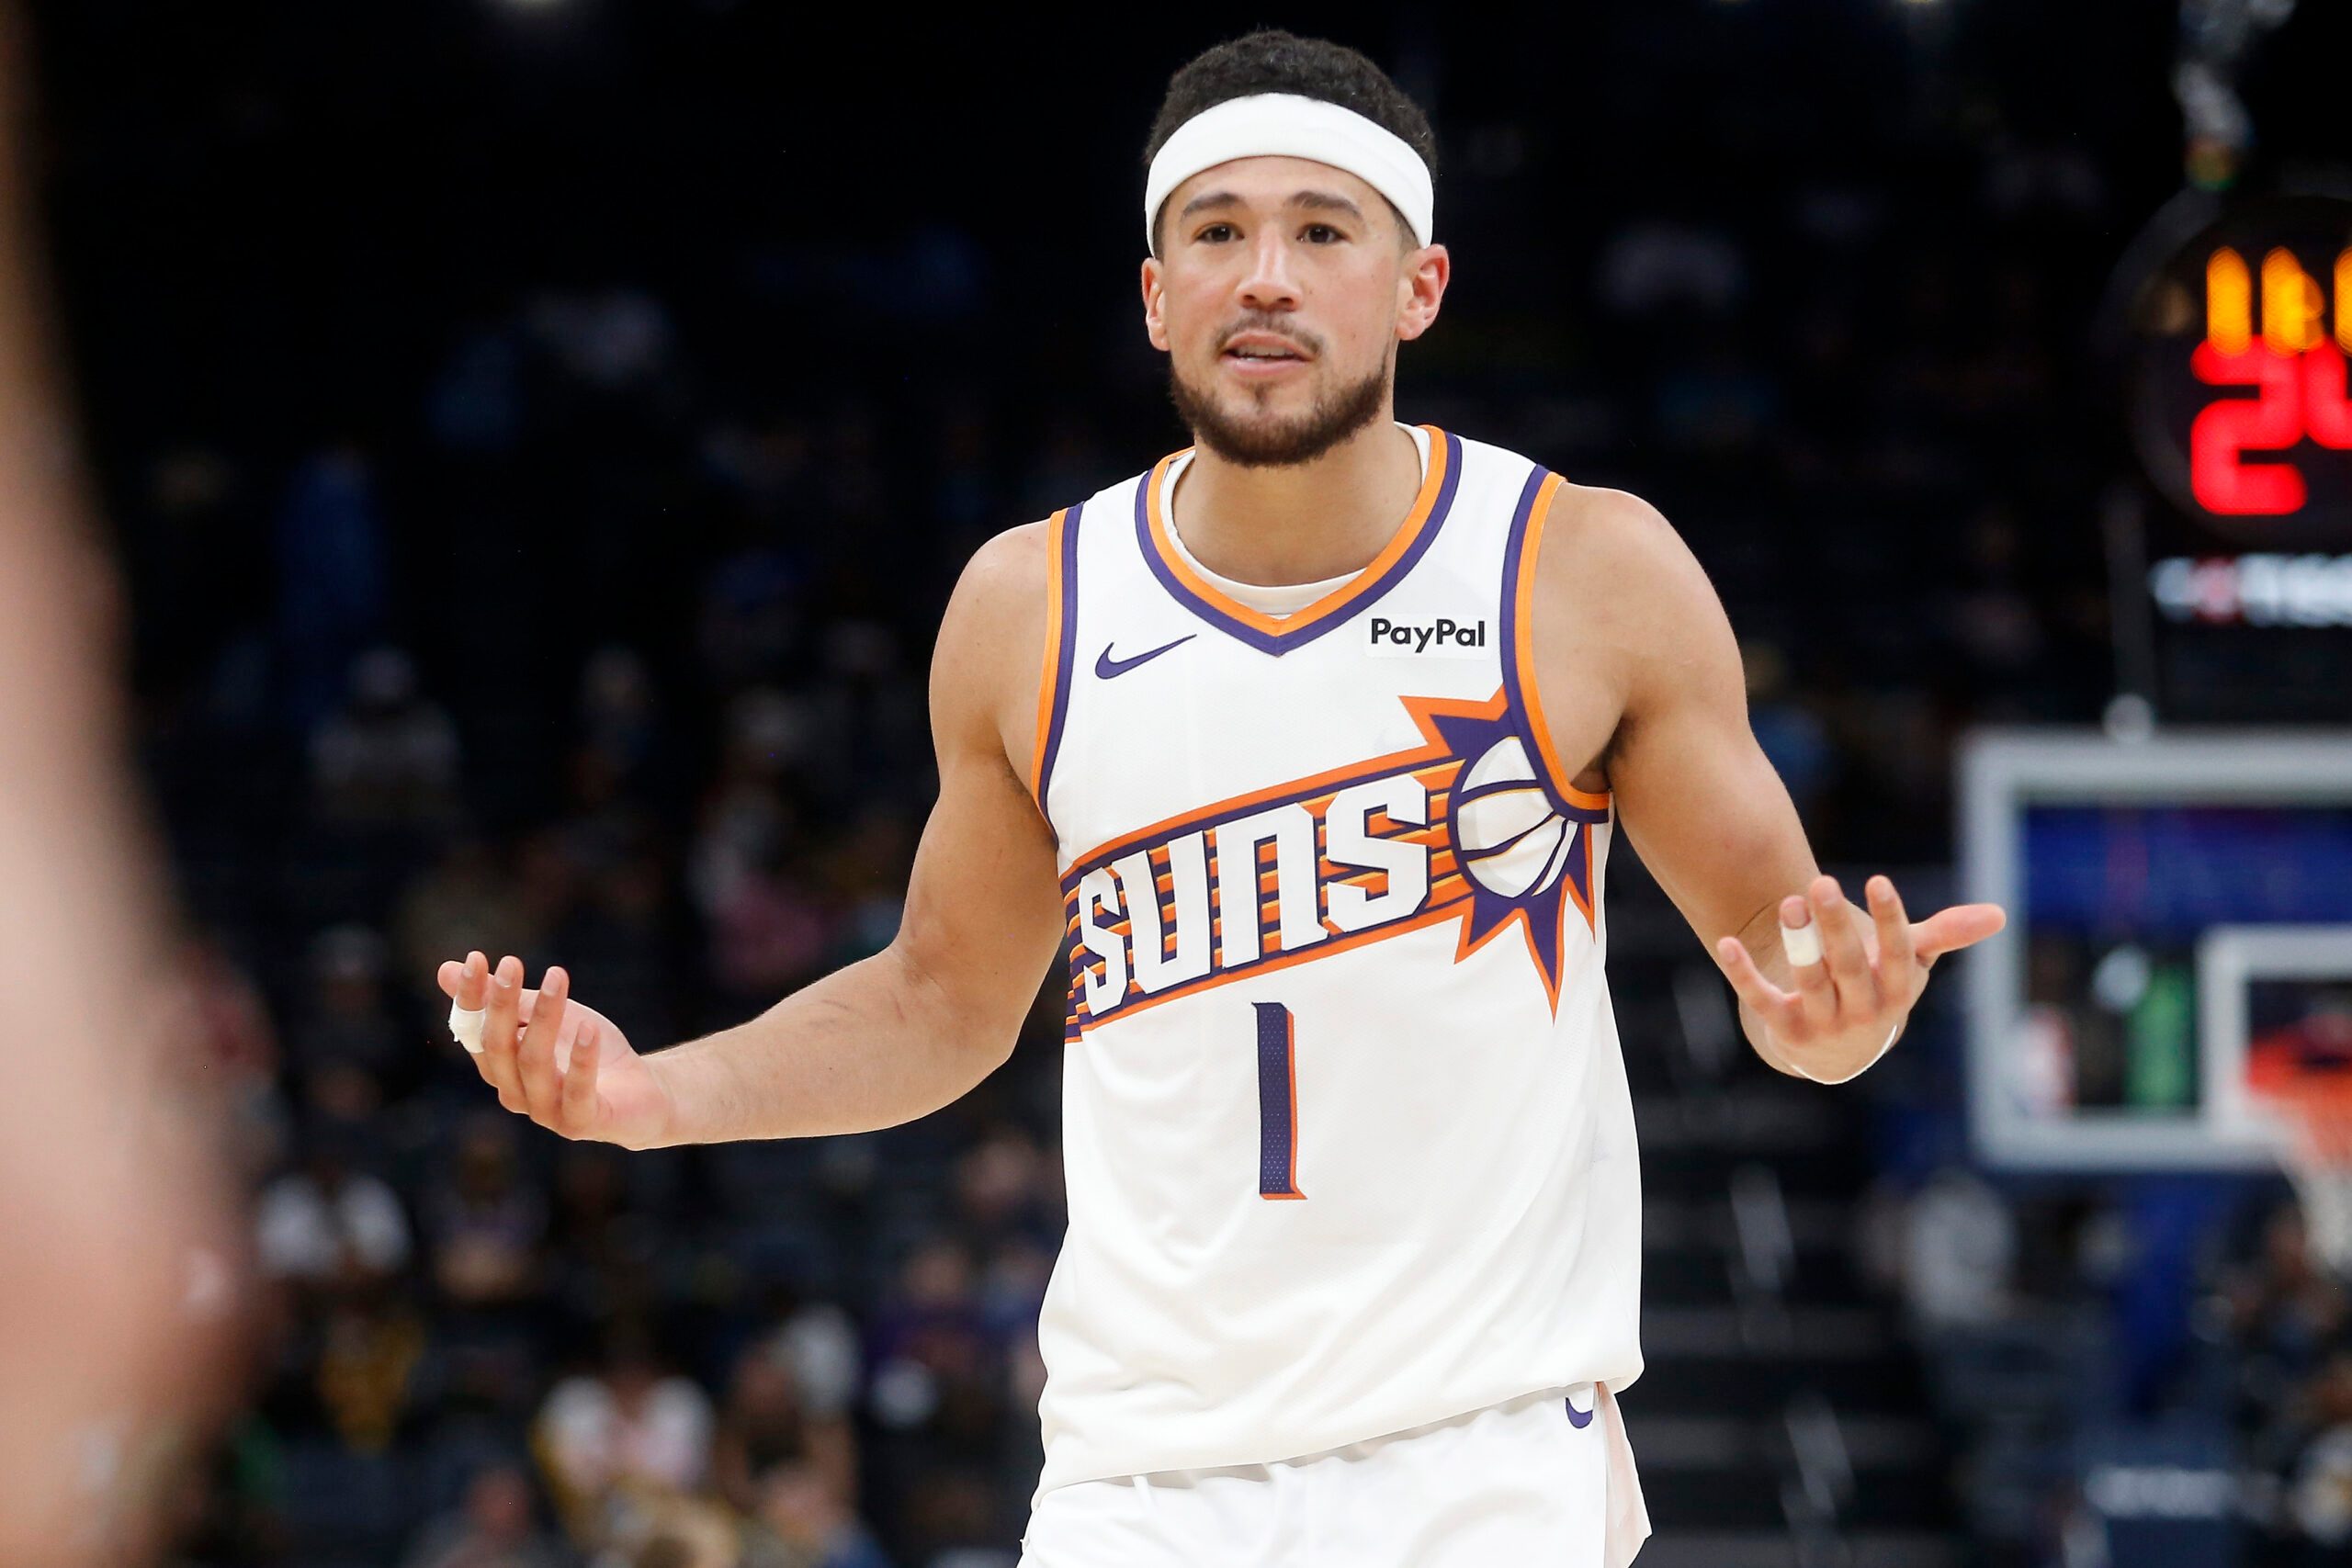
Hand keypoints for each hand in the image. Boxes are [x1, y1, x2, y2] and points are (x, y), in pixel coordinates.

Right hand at [436, 951, 675, 1147]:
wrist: (641, 1091)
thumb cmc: (581, 1049)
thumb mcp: (544, 1015)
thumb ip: (504, 999)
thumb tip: (443, 969)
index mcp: (500, 1068)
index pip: (474, 1033)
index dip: (472, 998)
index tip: (475, 959)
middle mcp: (515, 1093)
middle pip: (500, 1047)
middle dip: (502, 1003)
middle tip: (512, 963)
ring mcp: (546, 1112)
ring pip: (534, 1063)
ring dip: (545, 1016)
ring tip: (557, 976)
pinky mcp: (581, 1123)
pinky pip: (577, 1090)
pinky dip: (581, 1059)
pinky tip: (588, 1028)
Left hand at [1713, 874, 2005, 1081]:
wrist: (1834, 1053)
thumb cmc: (1877, 988)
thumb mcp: (1911, 966)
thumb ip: (1945, 936)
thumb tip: (1999, 913)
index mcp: (1897, 992)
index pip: (1898, 956)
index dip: (1890, 921)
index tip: (1878, 881)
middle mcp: (1862, 1011)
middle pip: (1849, 966)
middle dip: (1834, 927)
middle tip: (1819, 882)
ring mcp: (1822, 1023)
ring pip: (1809, 982)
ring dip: (1797, 943)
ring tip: (1788, 902)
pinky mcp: (1784, 1029)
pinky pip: (1761, 1000)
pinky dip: (1743, 973)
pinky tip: (1725, 943)